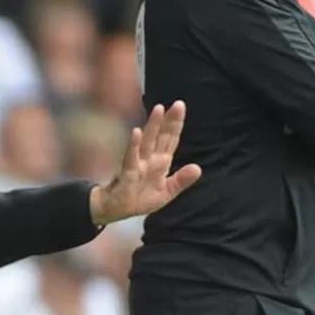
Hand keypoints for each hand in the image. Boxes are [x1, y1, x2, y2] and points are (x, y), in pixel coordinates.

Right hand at [90, 102, 201, 225]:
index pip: (170, 140)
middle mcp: (149, 158)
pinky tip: (136, 132)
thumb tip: (198, 168)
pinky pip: (130, 157)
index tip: (180, 106)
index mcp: (160, 162)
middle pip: (160, 136)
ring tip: (158, 109)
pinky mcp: (127, 173)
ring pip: (147, 142)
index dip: (176, 124)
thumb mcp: (166, 192)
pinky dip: (133, 145)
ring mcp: (138, 164)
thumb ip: (181, 180)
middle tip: (177, 104)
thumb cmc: (140, 198)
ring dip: (152, 126)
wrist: (117, 210)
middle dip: (168, 121)